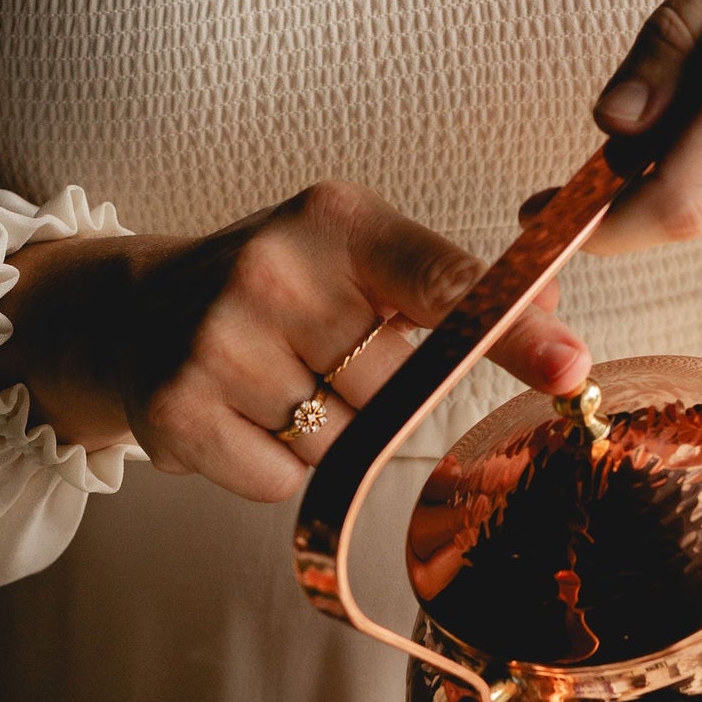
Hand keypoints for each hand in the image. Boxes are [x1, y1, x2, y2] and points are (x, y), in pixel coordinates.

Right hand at [0, 180, 589, 500]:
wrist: (133, 312)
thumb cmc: (274, 292)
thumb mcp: (354, 257)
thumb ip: (446, 288)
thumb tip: (553, 320)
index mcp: (333, 222)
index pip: (441, 283)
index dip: (510, 332)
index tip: (568, 366)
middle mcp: (271, 273)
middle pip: (393, 391)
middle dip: (372, 392)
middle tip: (316, 355)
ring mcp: (218, 343)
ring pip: (338, 443)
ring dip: (320, 431)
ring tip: (271, 385)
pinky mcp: (179, 411)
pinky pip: (283, 479)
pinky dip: (271, 465)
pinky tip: (237, 418)